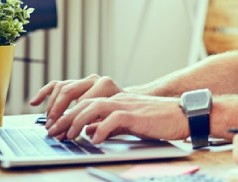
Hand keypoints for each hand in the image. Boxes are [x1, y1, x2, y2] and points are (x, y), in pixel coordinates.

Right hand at [29, 74, 122, 127]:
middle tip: (52, 128)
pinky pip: (55, 85)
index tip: (66, 133)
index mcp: (105, 85)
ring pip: (60, 88)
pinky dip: (44, 93)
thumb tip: (86, 134)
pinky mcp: (75, 82)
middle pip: (68, 92)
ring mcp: (83, 80)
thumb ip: (101, 124)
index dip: (73, 119)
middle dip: (58, 112)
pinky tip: (34, 103)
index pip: (82, 102)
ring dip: (51, 107)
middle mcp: (94, 80)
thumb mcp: (115, 118)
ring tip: (48, 122)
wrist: (127, 102)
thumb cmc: (120, 111)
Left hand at [46, 92, 188, 143]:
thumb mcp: (128, 123)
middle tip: (53, 132)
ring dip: (77, 121)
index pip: (84, 101)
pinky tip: (95, 139)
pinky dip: (101, 129)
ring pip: (94, 106)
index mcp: (116, 99)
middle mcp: (119, 98)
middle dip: (64, 117)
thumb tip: (89, 131)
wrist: (183, 115)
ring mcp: (127, 104)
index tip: (55, 127)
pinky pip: (113, 118)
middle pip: (83, 102)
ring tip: (69, 136)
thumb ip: (108, 125)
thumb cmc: (160, 120)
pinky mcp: (136, 114)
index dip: (67, 113)